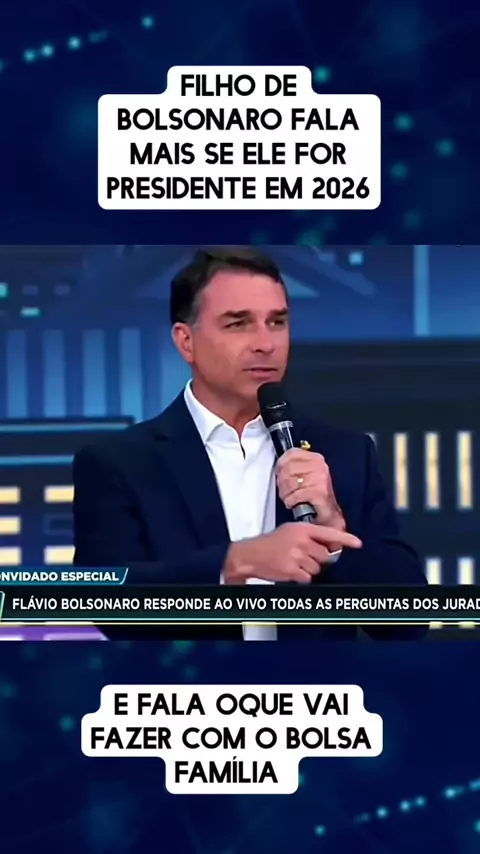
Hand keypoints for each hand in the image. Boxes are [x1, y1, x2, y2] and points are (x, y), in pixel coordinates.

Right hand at [223, 522, 361, 584]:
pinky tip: (291, 571)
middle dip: (319, 559)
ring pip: (317, 568)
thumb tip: (331, 546)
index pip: (329, 533)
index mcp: (302, 529)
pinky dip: (302, 578)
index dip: (346, 539)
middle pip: (326, 556)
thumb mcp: (290, 531)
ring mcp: (297, 556)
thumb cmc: (270, 543)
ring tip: (294, 563)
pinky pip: (308, 578)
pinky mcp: (292, 570)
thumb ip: (310, 536)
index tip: (358, 543)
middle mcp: (301, 541)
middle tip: (305, 557)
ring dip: (309, 569)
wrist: (251, 555)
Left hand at [276, 449, 344, 530]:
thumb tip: (280, 464)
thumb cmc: (316, 495)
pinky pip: (296, 495)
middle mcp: (320, 467)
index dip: (281, 464)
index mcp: (316, 459)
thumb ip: (295, 466)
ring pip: (291, 483)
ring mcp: (320, 479)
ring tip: (288, 497)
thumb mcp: (307, 474)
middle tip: (284, 490)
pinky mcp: (319, 492)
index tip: (279, 473)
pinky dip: (290, 501)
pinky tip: (292, 503)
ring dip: (285, 493)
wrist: (329, 513)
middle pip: (288, 469)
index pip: (292, 454)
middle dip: (282, 482)